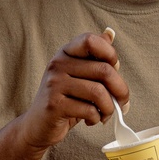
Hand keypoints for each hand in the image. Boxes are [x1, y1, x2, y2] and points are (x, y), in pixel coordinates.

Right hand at [12, 29, 126, 159]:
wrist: (37, 126)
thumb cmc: (65, 99)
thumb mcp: (79, 75)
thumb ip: (95, 57)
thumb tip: (110, 33)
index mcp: (66, 53)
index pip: (90, 40)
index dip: (109, 53)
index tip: (115, 69)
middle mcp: (58, 64)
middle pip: (104, 70)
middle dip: (120, 90)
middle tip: (121, 102)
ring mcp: (55, 84)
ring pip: (98, 92)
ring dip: (110, 108)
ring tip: (106, 114)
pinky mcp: (54, 105)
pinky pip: (88, 110)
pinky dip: (96, 118)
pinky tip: (92, 120)